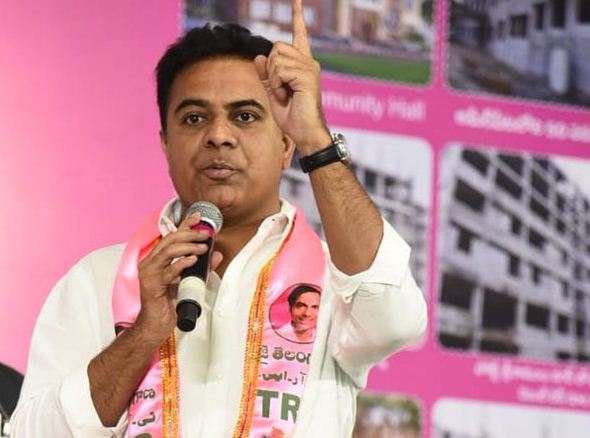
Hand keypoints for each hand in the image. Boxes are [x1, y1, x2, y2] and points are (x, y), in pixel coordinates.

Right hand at [135, 212, 222, 341]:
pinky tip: (192, 261)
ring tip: (203, 248)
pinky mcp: (151, 285)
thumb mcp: (189, 281)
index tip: (199, 216)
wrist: (154, 325)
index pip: (171, 236)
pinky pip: (167, 270)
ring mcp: (148, 273)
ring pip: (168, 251)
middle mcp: (150, 262)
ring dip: (187, 246)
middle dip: (189, 233)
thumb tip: (217, 254)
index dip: (184, 224)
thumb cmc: (169, 304)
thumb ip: (202, 267)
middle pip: (169, 239)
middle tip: (206, 234)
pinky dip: (181, 263)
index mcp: (157, 259)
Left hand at [253, 0, 331, 153]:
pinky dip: (277, 85)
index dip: (297, 15)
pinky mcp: (307, 75)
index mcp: (302, 64)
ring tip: (285, 95)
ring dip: (273, 79)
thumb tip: (258, 57)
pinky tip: (287, 96)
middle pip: (276, 47)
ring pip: (276, 59)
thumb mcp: (274, 93)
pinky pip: (279, 70)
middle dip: (270, 69)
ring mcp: (310, 67)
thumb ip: (266, 75)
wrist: (306, 134)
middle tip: (280, 90)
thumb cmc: (293, 117)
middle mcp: (308, 62)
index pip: (300, 34)